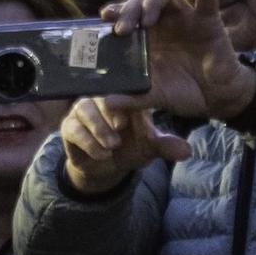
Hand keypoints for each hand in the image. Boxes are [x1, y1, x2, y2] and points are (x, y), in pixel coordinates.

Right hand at [60, 94, 192, 195]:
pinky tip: (101, 153)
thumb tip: (186, 151)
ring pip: (84, 108)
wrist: (106, 168)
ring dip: (99, 127)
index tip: (131, 113)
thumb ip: (166, 145)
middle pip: (100, 93)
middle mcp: (101, 99)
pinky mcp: (69, 126)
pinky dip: (88, 141)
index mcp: (123, 96)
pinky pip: (73, 128)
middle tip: (121, 127)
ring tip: (112, 144)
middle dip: (110, 111)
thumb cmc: (131, 148)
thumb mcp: (150, 147)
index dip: (126, 95)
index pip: (123, 86)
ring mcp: (83, 111)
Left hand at [105, 0, 254, 122]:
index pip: (126, 14)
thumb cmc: (183, 92)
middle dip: (129, 9)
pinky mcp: (208, 20)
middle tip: (121, 29)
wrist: (216, 99)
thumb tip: (107, 102)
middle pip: (141, 0)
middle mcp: (163, 22)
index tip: (104, 16)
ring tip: (146, 20)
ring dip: (152, 1)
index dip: (115, 12)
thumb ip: (133, 98)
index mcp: (146, 36)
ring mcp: (185, 18)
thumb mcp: (156, 96)